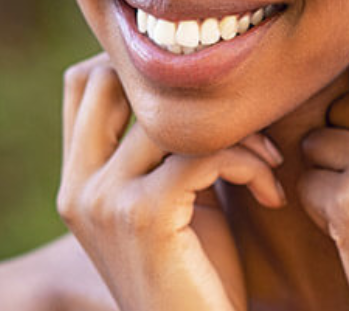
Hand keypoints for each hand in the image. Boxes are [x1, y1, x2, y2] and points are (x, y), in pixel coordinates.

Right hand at [56, 53, 284, 310]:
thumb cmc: (200, 276)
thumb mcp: (172, 200)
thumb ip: (165, 149)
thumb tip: (196, 82)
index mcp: (77, 182)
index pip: (85, 83)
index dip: (148, 73)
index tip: (213, 100)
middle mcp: (79, 188)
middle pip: (118, 82)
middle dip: (191, 91)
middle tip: (248, 125)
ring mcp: (104, 201)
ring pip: (174, 117)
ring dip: (240, 130)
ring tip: (269, 163)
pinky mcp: (144, 216)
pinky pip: (206, 152)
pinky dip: (251, 163)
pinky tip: (271, 193)